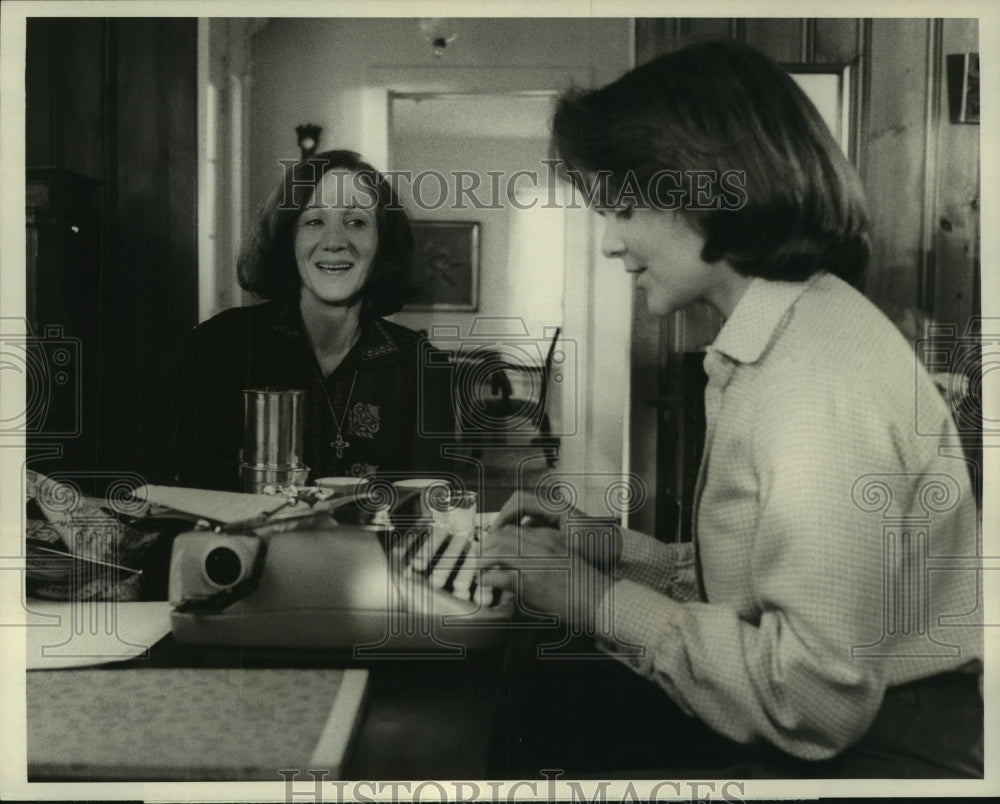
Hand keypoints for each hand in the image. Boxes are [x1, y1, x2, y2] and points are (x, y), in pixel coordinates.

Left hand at [480, 522, 613, 632]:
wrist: (597, 599)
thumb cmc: (583, 582)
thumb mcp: (564, 556)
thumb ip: (544, 549)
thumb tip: (521, 554)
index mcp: (548, 537)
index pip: (513, 528)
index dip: (495, 536)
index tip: (489, 546)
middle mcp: (540, 545)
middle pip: (501, 536)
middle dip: (485, 546)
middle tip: (479, 557)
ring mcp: (534, 562)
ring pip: (496, 551)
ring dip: (483, 560)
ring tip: (479, 568)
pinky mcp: (529, 582)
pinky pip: (499, 576)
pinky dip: (488, 579)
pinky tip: (486, 582)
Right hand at [491, 490, 622, 567]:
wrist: (618, 553)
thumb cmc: (598, 548)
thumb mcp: (568, 547)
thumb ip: (542, 544)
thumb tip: (515, 547)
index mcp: (556, 506)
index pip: (519, 501)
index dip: (503, 517)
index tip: (495, 534)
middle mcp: (554, 506)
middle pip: (518, 506)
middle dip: (503, 524)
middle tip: (493, 543)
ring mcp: (555, 515)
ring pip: (524, 517)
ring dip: (512, 531)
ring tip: (502, 549)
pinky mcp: (556, 525)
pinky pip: (532, 525)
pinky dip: (522, 536)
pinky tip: (520, 553)